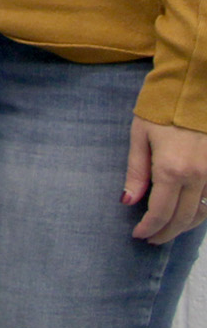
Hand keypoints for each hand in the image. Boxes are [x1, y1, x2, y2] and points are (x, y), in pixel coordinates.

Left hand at [126, 117, 206, 242]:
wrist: (195, 88)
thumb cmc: (161, 109)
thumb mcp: (140, 136)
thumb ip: (136, 171)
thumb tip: (128, 201)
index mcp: (172, 170)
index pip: (161, 212)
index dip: (149, 227)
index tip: (138, 235)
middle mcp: (197, 178)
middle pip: (183, 218)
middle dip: (165, 233)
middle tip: (151, 239)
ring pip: (201, 214)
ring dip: (184, 226)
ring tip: (166, 230)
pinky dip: (199, 213)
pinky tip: (186, 214)